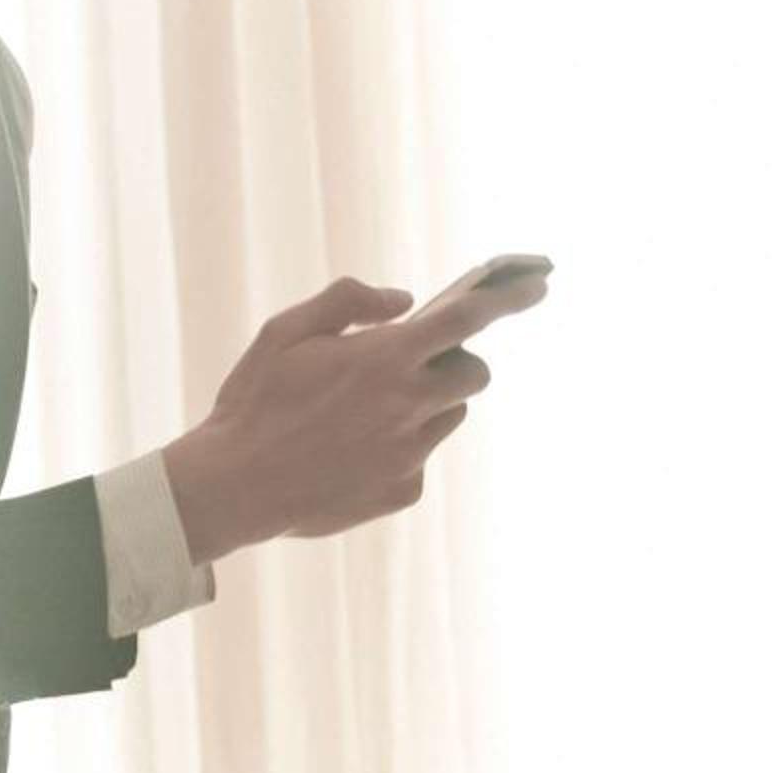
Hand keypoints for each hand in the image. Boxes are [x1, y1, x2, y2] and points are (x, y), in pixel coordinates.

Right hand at [167, 272, 533, 557]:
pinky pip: (420, 459)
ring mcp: (411, 453)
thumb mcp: (284, 331)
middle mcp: (409, 405)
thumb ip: (347, 301)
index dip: (510, 297)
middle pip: (472, 373)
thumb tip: (403, 300)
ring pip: (449, 417)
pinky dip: (397, 449)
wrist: (233, 487)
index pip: (467, 318)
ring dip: (426, 406)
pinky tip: (349, 454)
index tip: (538, 281)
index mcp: (383, 358)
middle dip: (453, 363)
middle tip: (406, 366)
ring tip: (365, 414)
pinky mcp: (405, 491)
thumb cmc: (254, 401)